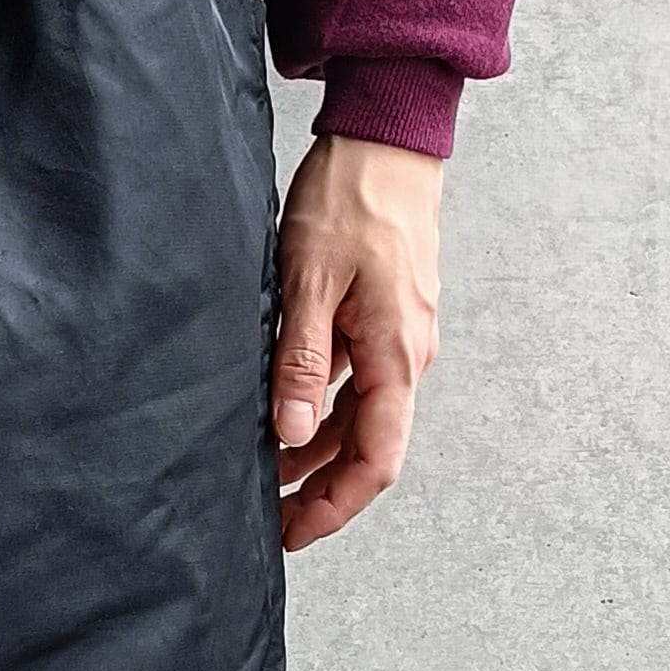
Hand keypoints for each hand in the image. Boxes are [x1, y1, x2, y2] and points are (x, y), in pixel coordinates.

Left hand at [270, 133, 441, 554]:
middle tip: (268, 515)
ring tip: (262, 470)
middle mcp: (407, 355)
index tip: (293, 532)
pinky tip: (281, 415)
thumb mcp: (310, 281)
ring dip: (316, 450)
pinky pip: (355, 383)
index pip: (377, 460)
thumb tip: (289, 434)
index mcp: (397, 355)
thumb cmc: (352, 198)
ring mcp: (397, 337)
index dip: (335, 507)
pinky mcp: (383, 318)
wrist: (387, 138)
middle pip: (369, 447)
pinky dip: (320, 409)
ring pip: (359, 417)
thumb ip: (301, 362)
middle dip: (320, 488)